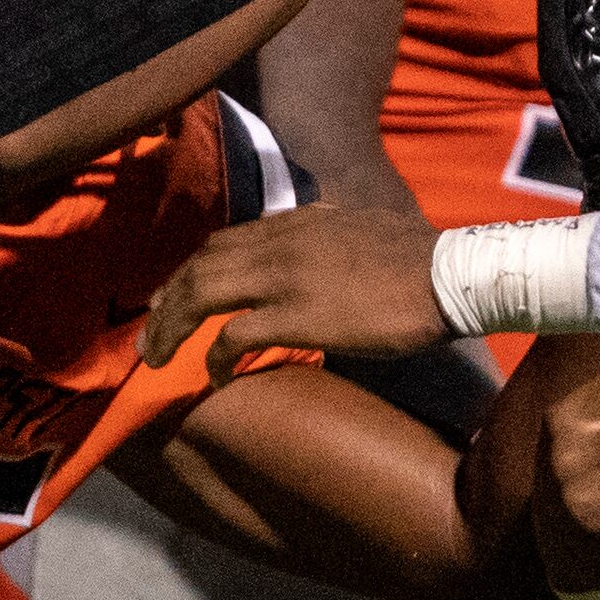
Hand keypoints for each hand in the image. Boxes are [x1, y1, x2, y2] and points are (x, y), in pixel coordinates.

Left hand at [142, 204, 449, 379]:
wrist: (450, 274)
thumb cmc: (420, 258)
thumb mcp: (361, 227)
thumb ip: (330, 233)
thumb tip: (323, 249)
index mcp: (296, 221)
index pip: (224, 239)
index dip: (191, 268)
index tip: (174, 294)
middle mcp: (280, 243)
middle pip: (200, 266)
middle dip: (166, 300)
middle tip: (150, 334)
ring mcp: (284, 278)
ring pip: (201, 295)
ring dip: (172, 327)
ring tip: (158, 357)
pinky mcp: (297, 316)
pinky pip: (233, 337)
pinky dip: (214, 358)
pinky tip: (213, 377)